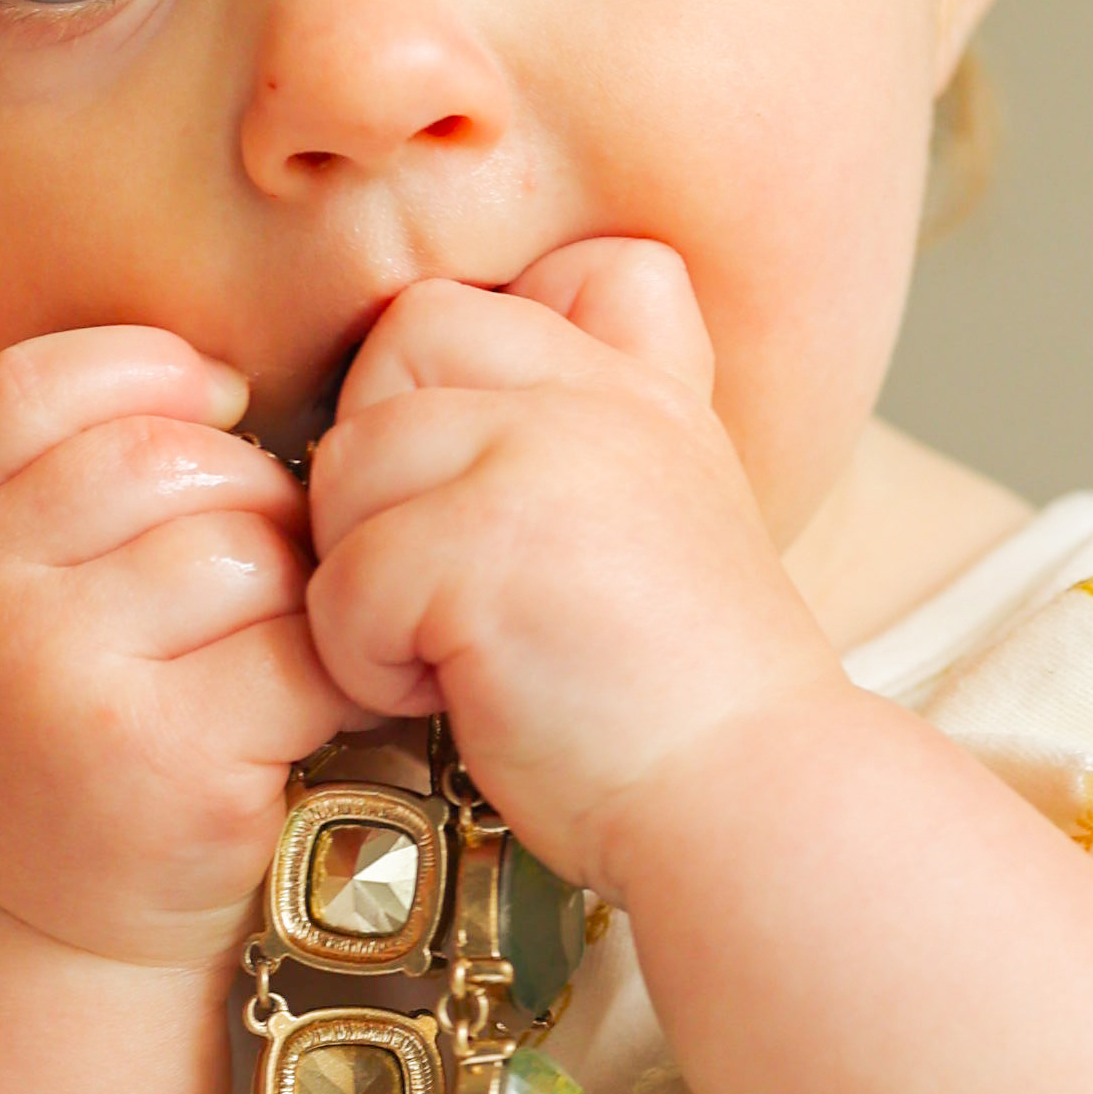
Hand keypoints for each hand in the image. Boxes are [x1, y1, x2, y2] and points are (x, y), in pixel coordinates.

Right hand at [0, 328, 347, 967]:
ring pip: (243, 550)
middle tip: (270, 576)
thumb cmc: (62, 746)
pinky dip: (333, 681)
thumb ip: (63, 482)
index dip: (147, 372)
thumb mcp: (7, 602)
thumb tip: (224, 378)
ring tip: (283, 653)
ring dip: (298, 594)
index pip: (35, 385)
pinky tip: (311, 717)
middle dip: (252, 500)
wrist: (43, 940)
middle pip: (167, 457)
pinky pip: (297, 655)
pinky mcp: (160, 756)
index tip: (215, 407)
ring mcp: (59, 677)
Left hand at [303, 241, 847, 887]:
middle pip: (398, 347)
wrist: (748, 803)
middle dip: (382, 472)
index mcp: (639, 386)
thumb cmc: (681, 705)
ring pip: (349, 464)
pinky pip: (344, 580)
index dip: (442, 381)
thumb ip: (585, 438)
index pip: (500, 290)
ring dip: (369, 578)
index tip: (477, 500)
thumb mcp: (669, 521)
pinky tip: (459, 697)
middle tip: (444, 581)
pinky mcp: (482, 549)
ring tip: (458, 653)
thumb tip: (440, 412)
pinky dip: (369, 664)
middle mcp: (594, 397)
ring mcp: (541, 461)